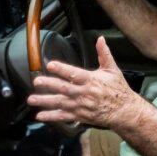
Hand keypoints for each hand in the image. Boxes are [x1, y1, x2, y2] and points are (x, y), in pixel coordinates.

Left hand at [27, 36, 143, 129]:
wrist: (125, 111)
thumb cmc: (118, 90)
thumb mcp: (113, 70)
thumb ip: (104, 54)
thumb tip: (100, 39)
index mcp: (92, 80)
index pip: (74, 73)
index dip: (62, 69)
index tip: (50, 65)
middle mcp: (84, 94)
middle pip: (64, 88)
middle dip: (49, 85)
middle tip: (37, 81)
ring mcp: (81, 106)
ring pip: (60, 103)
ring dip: (45, 101)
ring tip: (32, 99)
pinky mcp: (80, 115)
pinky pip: (64, 116)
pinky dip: (51, 116)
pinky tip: (40, 115)